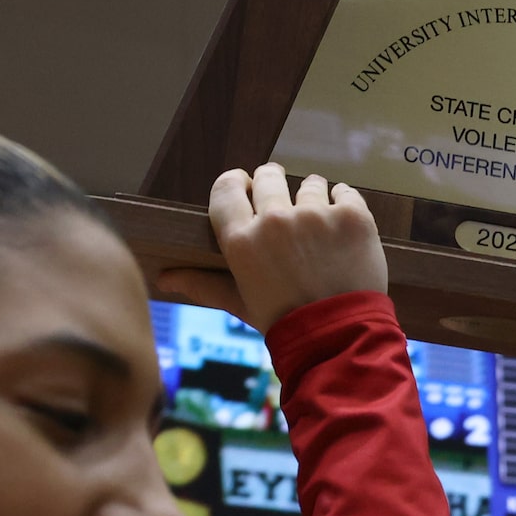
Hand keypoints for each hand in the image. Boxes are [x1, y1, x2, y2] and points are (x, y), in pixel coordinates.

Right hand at [156, 164, 386, 330]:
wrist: (339, 338)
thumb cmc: (284, 320)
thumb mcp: (240, 301)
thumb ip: (202, 283)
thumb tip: (163, 278)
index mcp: (242, 239)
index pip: (227, 187)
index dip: (237, 183)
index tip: (247, 188)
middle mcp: (276, 221)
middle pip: (269, 177)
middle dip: (274, 186)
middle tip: (286, 207)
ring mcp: (317, 216)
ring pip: (311, 184)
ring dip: (313, 198)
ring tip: (318, 226)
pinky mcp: (353, 217)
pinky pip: (345, 192)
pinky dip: (344, 205)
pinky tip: (341, 228)